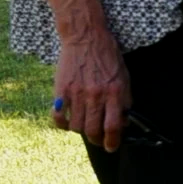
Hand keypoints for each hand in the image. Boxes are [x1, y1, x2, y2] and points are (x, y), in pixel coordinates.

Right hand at [52, 20, 129, 151]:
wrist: (86, 37)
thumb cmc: (107, 55)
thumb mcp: (124, 75)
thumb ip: (125, 99)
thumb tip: (123, 122)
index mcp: (115, 91)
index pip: (113, 126)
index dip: (112, 142)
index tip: (111, 147)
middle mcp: (96, 94)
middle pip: (93, 130)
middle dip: (97, 140)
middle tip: (98, 139)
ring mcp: (77, 93)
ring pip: (76, 127)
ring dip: (81, 130)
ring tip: (84, 124)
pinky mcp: (61, 91)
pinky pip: (57, 118)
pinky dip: (62, 124)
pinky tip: (67, 121)